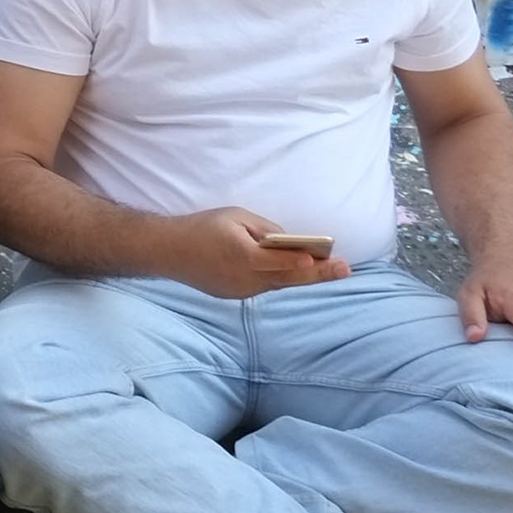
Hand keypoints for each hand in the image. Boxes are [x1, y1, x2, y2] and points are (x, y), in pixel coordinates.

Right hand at [172, 208, 355, 299]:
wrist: (167, 250)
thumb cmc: (202, 227)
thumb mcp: (234, 217)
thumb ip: (264, 230)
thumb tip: (288, 243)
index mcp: (244, 256)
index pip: (282, 261)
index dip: (305, 262)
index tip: (327, 261)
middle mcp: (245, 278)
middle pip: (288, 278)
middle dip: (318, 273)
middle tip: (345, 269)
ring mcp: (240, 291)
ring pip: (277, 283)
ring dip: (297, 275)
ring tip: (325, 268)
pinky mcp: (235, 295)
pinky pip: (262, 285)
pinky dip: (275, 276)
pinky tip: (287, 269)